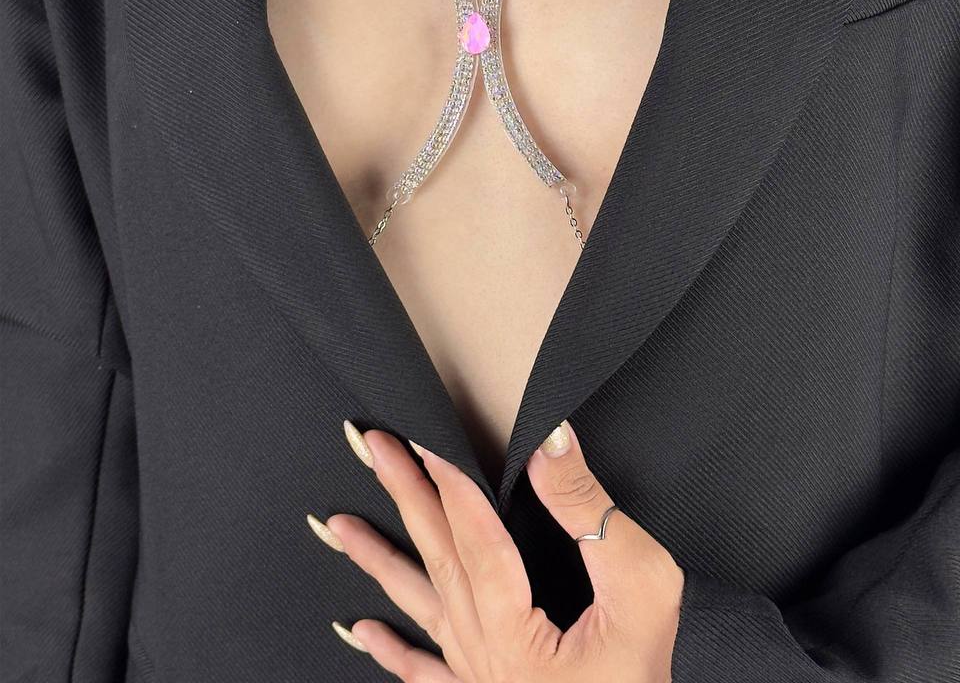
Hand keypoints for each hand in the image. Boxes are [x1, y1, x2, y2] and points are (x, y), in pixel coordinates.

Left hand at [309, 418, 684, 680]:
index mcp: (518, 637)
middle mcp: (488, 661)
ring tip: (337, 525)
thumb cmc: (650, 674)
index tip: (421, 437)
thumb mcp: (641, 586)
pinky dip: (393, 652)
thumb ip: (590, 513)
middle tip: (371, 447)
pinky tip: (360, 631)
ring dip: (378, 561)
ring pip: (422, 610)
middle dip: (404, 497)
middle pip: (439, 562)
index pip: (476, 541)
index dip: (450, 482)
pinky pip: (427, 676)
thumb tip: (550, 443)